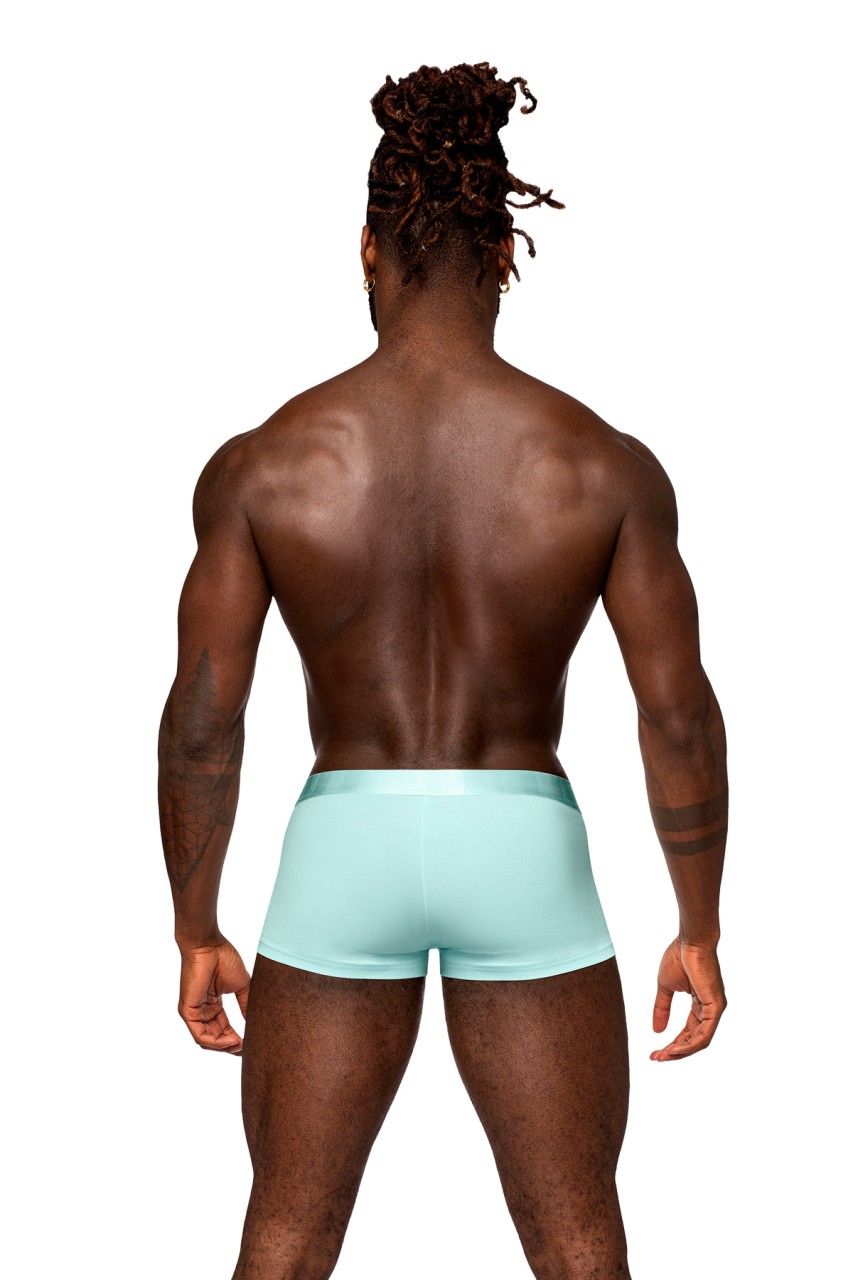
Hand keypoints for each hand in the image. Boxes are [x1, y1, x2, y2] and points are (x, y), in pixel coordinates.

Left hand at [177, 935, 250, 1054]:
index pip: (223, 1029)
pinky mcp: (187, 1011)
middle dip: (231, 1047)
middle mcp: (202, 1011)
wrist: (209, 944)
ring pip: (207, 1041)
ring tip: (240, 1046)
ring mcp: (194, 1012)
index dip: (236, 1039)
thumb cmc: (223, 958)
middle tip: (247, 1049)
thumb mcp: (240, 986)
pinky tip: (231, 1040)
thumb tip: (254, 1022)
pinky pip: (199, 1035)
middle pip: (215, 1038)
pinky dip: (215, 1042)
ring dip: (224, 1047)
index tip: (251, 1044)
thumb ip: (245, 1004)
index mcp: (213, 1005)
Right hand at [650, 937, 725, 1061]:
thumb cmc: (678, 957)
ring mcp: (715, 1009)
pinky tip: (674, 1049)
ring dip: (680, 1052)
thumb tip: (657, 1031)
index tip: (654, 1052)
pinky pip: (705, 1033)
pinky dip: (690, 1044)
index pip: (688, 1032)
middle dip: (674, 1052)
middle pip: (694, 1040)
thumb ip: (662, 1008)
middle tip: (656, 1058)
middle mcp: (710, 1010)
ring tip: (662, 1056)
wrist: (689, 941)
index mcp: (700, 1005)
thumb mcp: (665, 987)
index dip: (672, 1044)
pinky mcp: (716, 1007)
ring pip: (700, 1041)